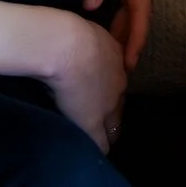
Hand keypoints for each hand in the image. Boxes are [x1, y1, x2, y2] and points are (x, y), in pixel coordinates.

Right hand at [43, 13, 130, 151]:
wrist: (66, 46)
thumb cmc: (69, 32)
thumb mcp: (84, 32)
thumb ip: (86, 43)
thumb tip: (75, 46)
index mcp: (115, 60)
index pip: (116, 81)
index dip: (107, 90)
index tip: (97, 94)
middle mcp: (117, 85)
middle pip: (119, 106)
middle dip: (111, 114)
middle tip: (99, 121)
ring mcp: (107, 106)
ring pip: (113, 127)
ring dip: (105, 133)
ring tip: (95, 140)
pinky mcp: (93, 123)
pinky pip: (101, 143)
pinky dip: (97, 149)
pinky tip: (91, 154)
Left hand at [82, 0, 154, 70]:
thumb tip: (91, 7)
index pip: (140, 16)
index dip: (135, 42)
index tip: (128, 65)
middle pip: (138, 21)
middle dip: (129, 47)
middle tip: (114, 75)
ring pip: (136, 15)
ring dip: (127, 37)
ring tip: (113, 61)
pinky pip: (133, 7)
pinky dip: (125, 24)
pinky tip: (112, 34)